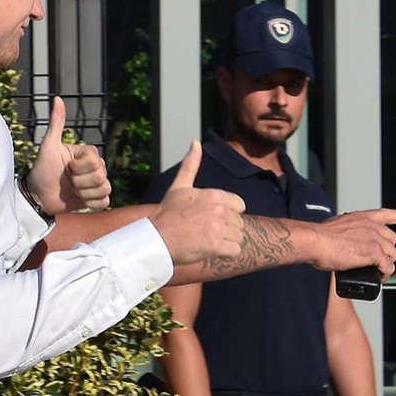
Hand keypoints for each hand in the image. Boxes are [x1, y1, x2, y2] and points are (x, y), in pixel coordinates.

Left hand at [25, 96, 110, 213]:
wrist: (38, 195)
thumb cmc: (41, 169)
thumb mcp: (48, 146)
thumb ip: (56, 123)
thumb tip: (57, 98)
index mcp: (88, 153)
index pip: (95, 161)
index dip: (79, 167)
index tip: (67, 167)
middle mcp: (96, 167)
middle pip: (101, 175)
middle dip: (80, 181)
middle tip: (68, 180)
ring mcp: (97, 183)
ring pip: (104, 188)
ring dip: (84, 193)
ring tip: (72, 190)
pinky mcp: (96, 199)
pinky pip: (105, 202)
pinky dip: (91, 203)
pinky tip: (79, 199)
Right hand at [149, 140, 244, 264]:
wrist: (156, 240)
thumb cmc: (167, 214)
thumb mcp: (179, 186)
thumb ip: (190, 164)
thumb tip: (195, 141)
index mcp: (213, 194)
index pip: (239, 205)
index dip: (227, 213)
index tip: (210, 218)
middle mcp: (218, 209)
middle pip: (239, 222)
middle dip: (226, 228)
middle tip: (205, 231)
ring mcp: (217, 228)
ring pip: (238, 236)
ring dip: (226, 241)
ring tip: (207, 240)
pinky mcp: (216, 246)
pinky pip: (235, 250)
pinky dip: (226, 253)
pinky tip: (211, 250)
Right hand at [310, 209, 395, 280]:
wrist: (315, 242)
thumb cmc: (318, 237)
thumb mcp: (334, 227)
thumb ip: (344, 232)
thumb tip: (341, 242)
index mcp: (360, 217)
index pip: (386, 214)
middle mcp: (371, 225)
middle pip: (391, 238)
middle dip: (386, 249)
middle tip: (376, 259)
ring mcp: (374, 239)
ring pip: (392, 254)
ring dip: (386, 263)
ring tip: (377, 271)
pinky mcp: (375, 253)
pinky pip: (388, 267)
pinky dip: (385, 274)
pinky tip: (379, 278)